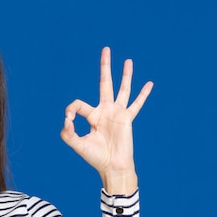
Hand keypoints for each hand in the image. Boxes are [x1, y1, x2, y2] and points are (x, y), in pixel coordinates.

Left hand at [60, 47, 152, 193]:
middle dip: (104, 67)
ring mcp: (117, 114)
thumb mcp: (77, 145)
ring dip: (125, 75)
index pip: (78, 105)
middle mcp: (104, 111)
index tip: (68, 121)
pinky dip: (143, 94)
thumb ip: (67, 133)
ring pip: (122, 89)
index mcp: (91, 116)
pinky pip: (136, 104)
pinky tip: (149, 84)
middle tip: (105, 50)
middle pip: (105, 84)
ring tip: (128, 60)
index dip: (71, 110)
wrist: (112, 167)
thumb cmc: (95, 157)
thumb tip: (67, 120)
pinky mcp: (127, 119)